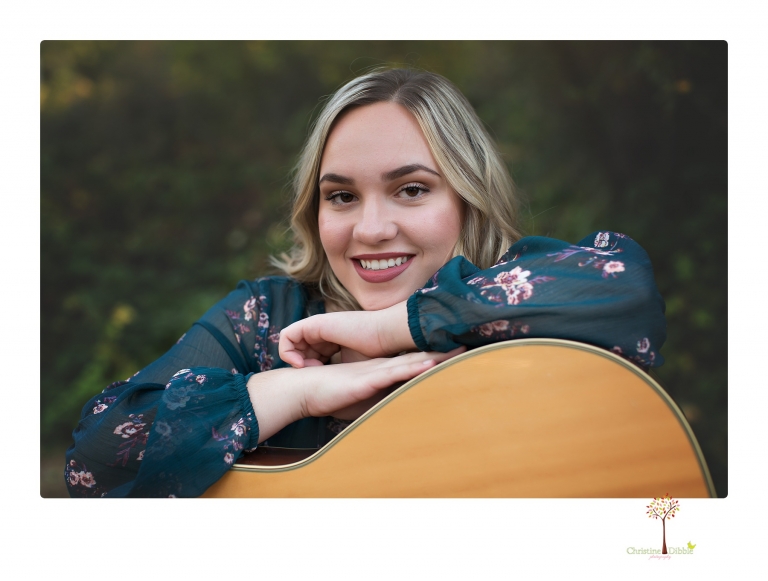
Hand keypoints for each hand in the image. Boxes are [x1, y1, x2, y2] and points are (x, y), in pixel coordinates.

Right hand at [247, 347, 465, 441]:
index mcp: (381, 371)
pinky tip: (430, 365)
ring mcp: (376, 372)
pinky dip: (414, 369)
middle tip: (468, 343)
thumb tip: (394, 410)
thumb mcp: (359, 401)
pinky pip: (394, 373)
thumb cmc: (329, 396)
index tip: (456, 352)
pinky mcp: (368, 380)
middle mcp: (382, 367)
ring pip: (411, 362)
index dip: (435, 356)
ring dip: (436, 357)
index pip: (413, 362)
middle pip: (418, 358)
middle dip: (443, 351)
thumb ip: (376, 402)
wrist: (303, 390)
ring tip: (459, 350)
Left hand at [279, 301, 416, 367]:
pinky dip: (287, 351)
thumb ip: (337, 370)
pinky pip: (286, 336)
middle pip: (298, 348)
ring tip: (306, 369)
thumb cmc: (374, 353)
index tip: (317, 375)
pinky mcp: (312, 323)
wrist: (383, 334)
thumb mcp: (350, 365)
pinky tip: (300, 364)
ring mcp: (316, 325)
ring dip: (293, 359)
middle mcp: (321, 329)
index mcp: (331, 337)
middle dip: (299, 363)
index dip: (308, 365)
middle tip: (310, 374)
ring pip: (290, 342)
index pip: (309, 352)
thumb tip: (330, 387)